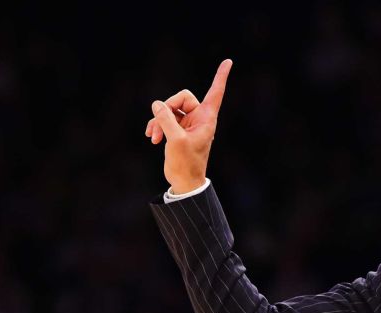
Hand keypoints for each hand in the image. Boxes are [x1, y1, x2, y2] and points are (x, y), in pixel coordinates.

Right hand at [146, 59, 232, 193]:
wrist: (184, 182)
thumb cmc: (186, 164)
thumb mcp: (175, 141)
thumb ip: (166, 120)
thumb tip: (157, 103)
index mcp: (207, 119)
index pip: (216, 93)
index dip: (221, 77)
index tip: (228, 61)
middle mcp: (200, 119)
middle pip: (181, 98)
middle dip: (166, 108)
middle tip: (159, 125)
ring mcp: (188, 124)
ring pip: (170, 109)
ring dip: (158, 120)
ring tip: (153, 136)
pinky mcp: (178, 130)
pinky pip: (165, 119)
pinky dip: (157, 126)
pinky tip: (152, 138)